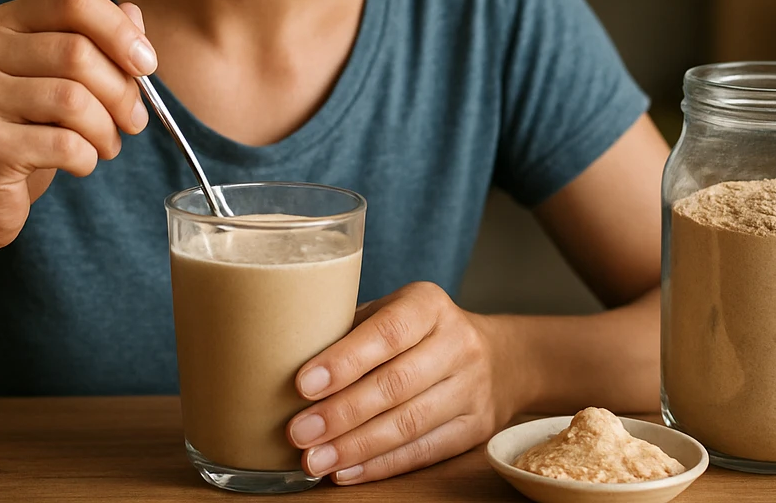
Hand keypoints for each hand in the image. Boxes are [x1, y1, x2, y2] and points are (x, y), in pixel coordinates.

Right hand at [0, 0, 156, 256]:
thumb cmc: (21, 134)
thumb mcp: (56, 81)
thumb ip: (93, 43)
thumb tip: (134, 12)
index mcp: (1, 24)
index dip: (119, 28)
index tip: (146, 63)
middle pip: (78, 52)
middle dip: (122, 91)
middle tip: (133, 120)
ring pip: (74, 100)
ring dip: (107, 128)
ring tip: (106, 145)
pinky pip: (65, 143)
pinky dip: (87, 157)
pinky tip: (81, 163)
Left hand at [285, 282, 514, 484]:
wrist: (498, 358)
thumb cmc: (416, 333)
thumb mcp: (390, 312)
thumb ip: (347, 331)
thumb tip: (278, 360)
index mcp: (429, 305)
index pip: (387, 332)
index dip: (345, 361)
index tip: (302, 384)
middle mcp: (457, 342)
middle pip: (396, 384)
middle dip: (342, 413)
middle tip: (298, 433)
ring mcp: (471, 387)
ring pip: (409, 423)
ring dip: (356, 447)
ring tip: (313, 460)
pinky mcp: (475, 427)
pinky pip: (424, 451)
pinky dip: (381, 465)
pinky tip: (346, 471)